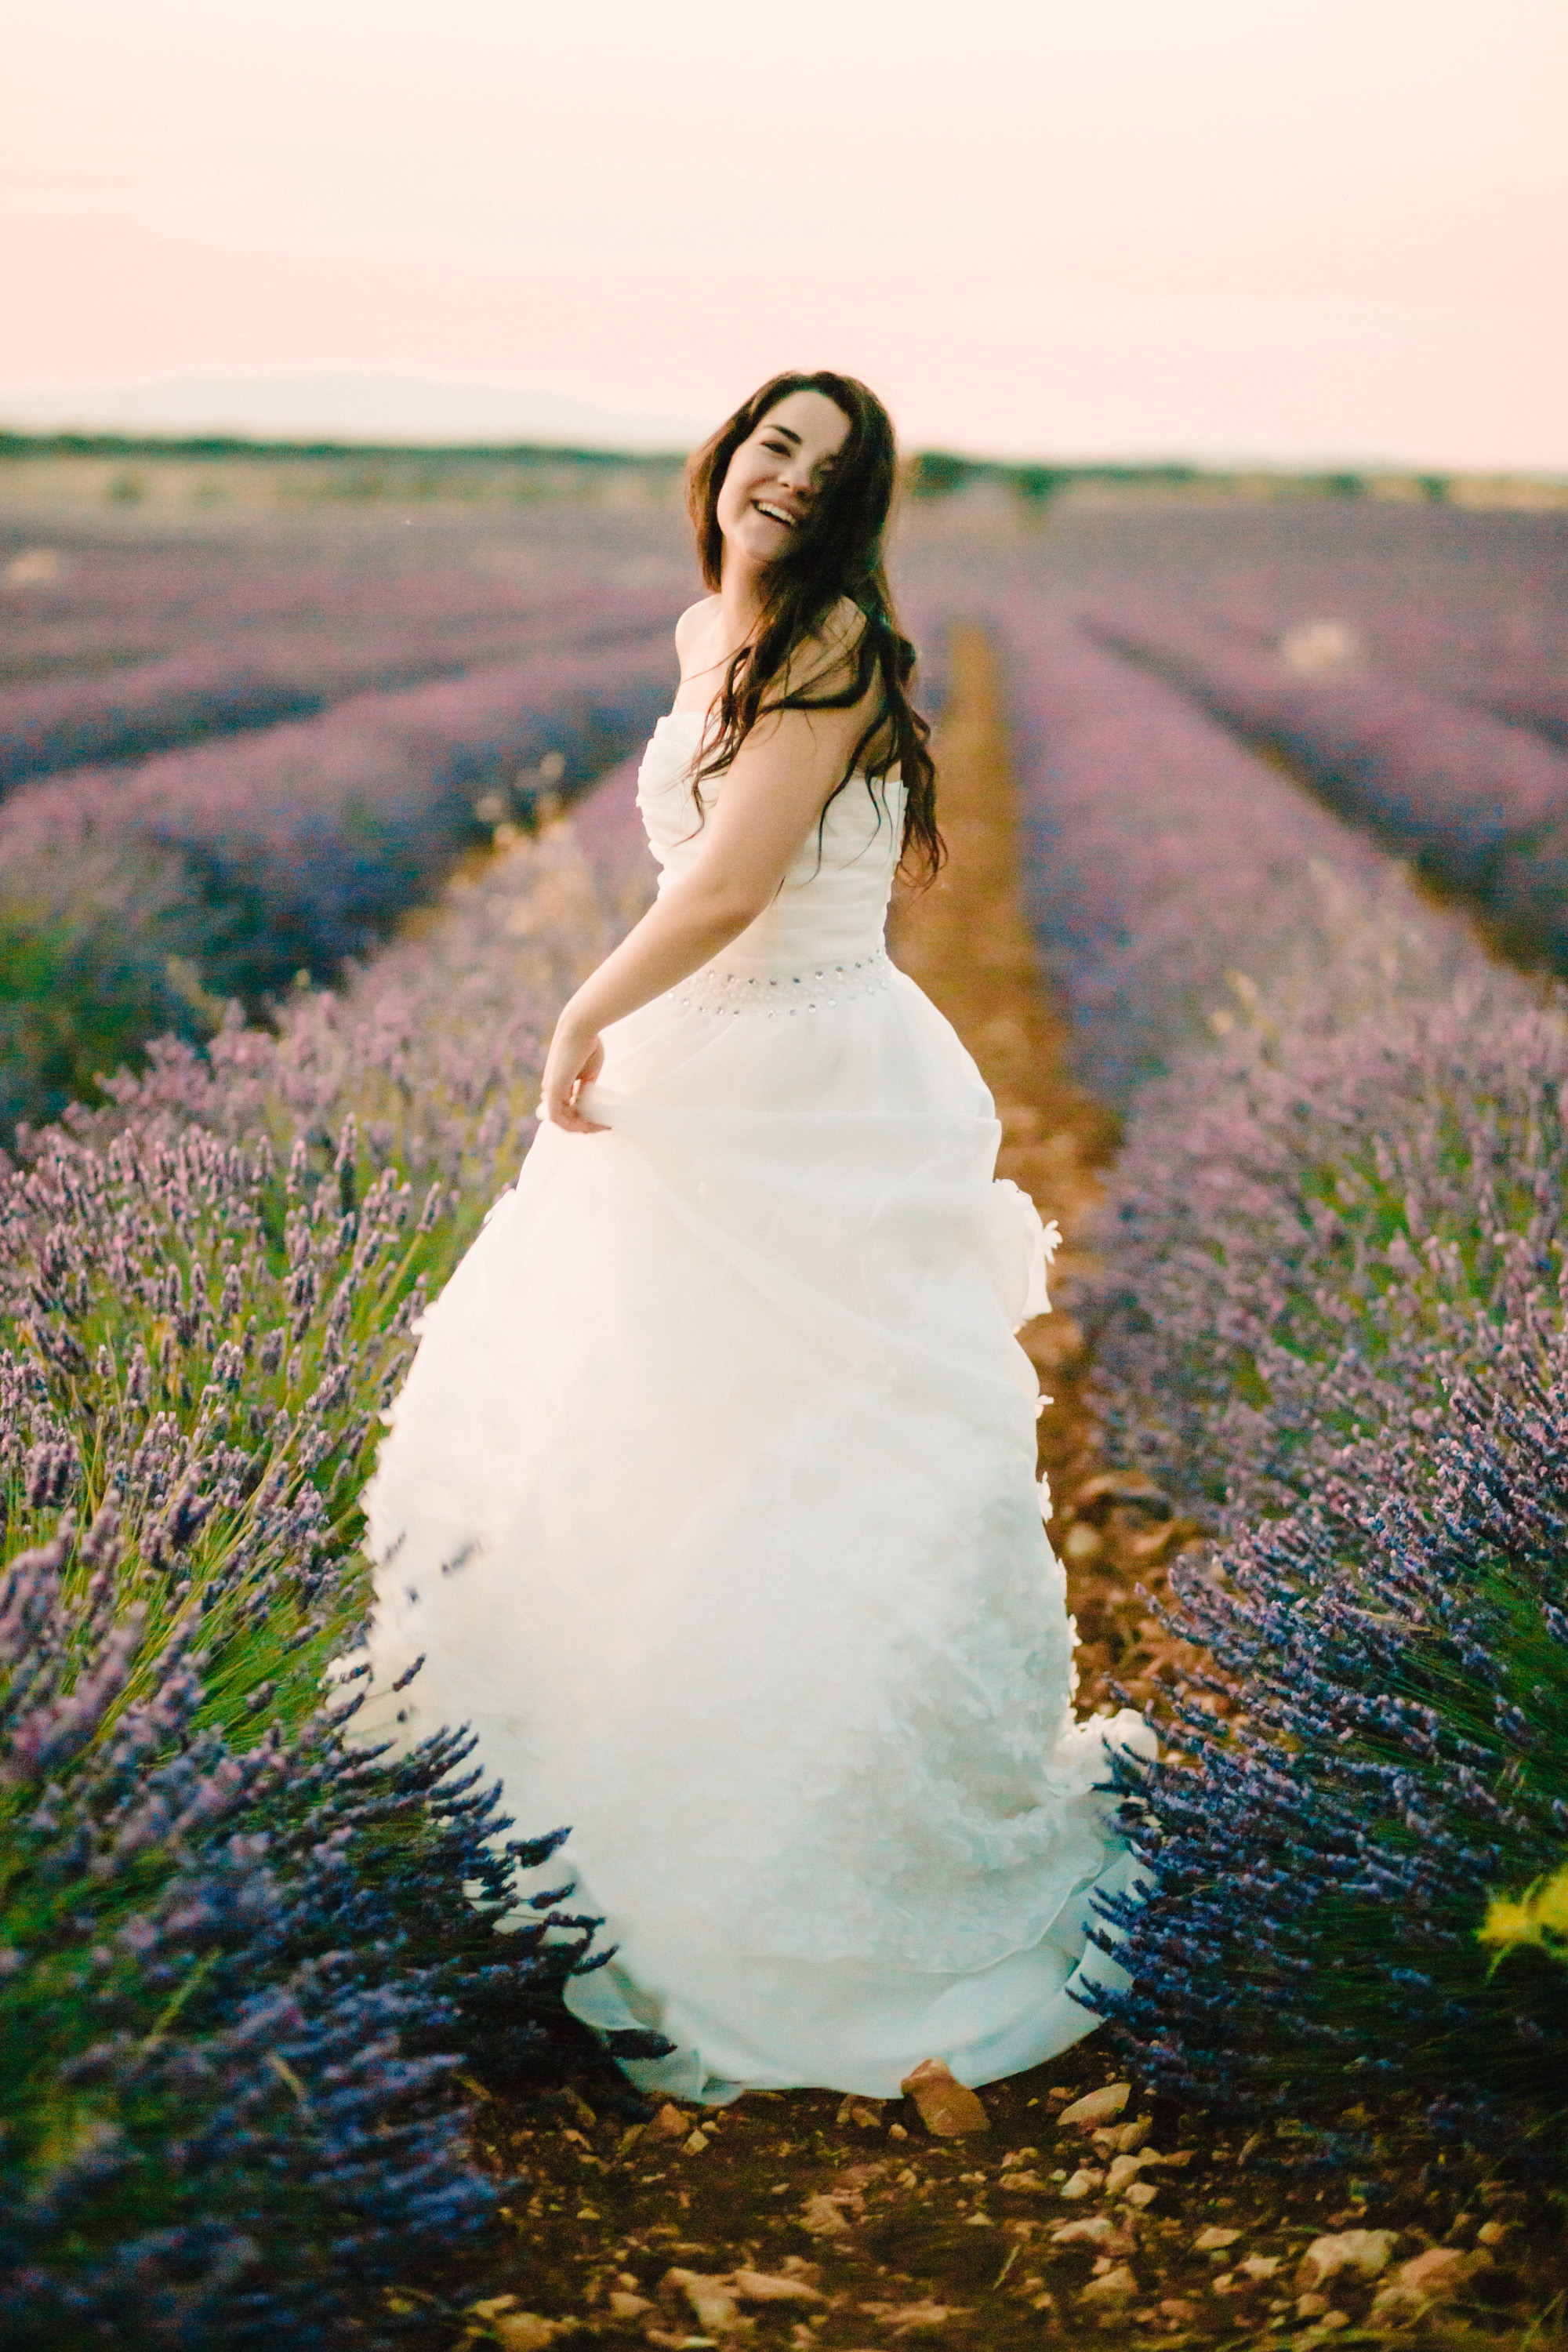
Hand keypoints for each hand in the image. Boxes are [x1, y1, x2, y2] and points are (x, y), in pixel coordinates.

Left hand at [541, 1014, 606, 1132]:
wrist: (582, 1026)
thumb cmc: (588, 1044)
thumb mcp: (588, 1072)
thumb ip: (585, 1088)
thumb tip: (587, 1102)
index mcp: (558, 1082)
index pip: (567, 1109)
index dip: (583, 1118)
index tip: (602, 1120)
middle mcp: (551, 1088)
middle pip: (564, 1117)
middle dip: (584, 1125)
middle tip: (603, 1127)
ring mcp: (550, 1089)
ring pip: (561, 1120)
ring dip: (581, 1127)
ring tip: (601, 1127)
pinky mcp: (553, 1089)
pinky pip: (558, 1117)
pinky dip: (574, 1125)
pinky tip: (591, 1125)